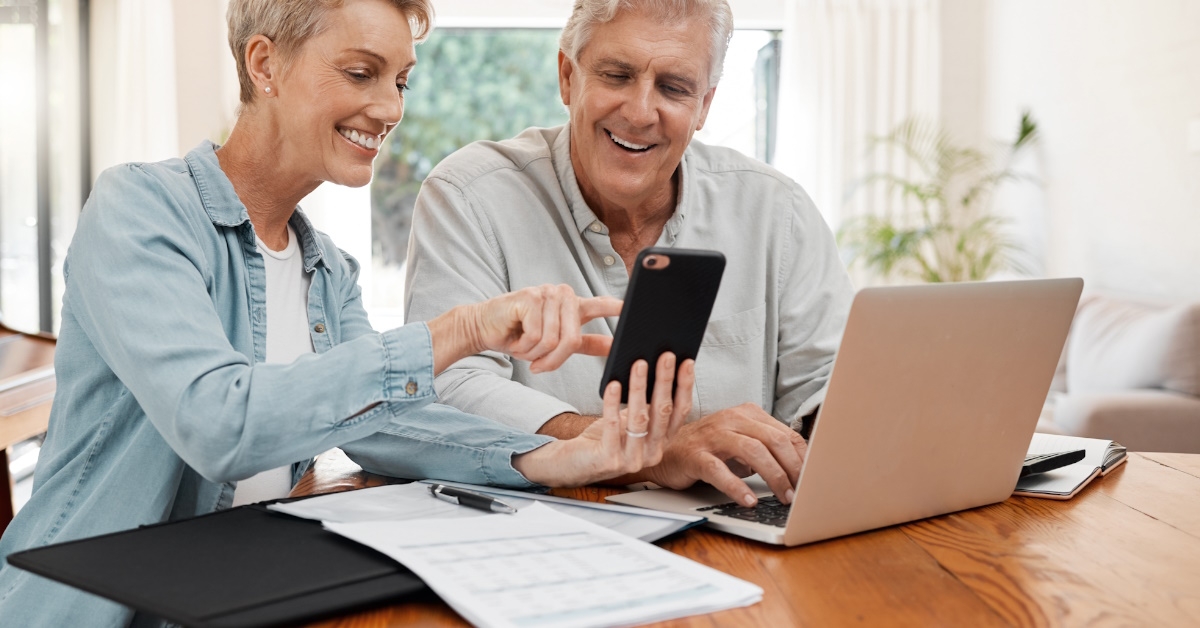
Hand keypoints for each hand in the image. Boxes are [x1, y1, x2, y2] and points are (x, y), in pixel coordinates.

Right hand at [428, 284, 621, 373]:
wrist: (485, 327)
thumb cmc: (520, 334)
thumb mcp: (556, 342)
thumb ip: (585, 342)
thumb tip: (615, 346)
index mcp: (573, 304)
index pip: (601, 305)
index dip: (618, 308)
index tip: (635, 309)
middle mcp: (563, 294)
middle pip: (572, 339)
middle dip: (554, 360)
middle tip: (538, 366)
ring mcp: (546, 293)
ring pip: (553, 340)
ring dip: (535, 353)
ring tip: (524, 347)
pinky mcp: (529, 298)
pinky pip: (536, 336)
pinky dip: (524, 346)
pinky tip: (515, 337)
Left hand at [514, 352, 693, 486]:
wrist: (577, 463)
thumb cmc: (605, 437)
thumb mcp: (630, 419)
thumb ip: (644, 402)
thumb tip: (651, 364)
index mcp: (661, 441)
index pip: (680, 412)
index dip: (685, 387)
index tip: (687, 362)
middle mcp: (652, 452)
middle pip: (663, 412)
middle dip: (665, 381)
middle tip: (666, 356)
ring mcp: (632, 459)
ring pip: (640, 418)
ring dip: (640, 388)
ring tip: (638, 364)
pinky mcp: (610, 459)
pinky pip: (612, 427)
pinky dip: (613, 404)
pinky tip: (613, 385)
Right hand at [642, 403, 807, 506]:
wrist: (666, 450)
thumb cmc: (708, 448)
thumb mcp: (741, 442)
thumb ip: (766, 448)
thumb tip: (799, 469)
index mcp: (747, 414)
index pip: (785, 433)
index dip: (803, 457)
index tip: (813, 477)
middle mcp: (732, 420)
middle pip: (773, 440)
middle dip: (792, 468)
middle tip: (801, 491)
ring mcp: (713, 436)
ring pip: (752, 451)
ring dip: (773, 476)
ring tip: (783, 496)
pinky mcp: (696, 455)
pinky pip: (719, 470)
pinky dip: (737, 486)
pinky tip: (748, 499)